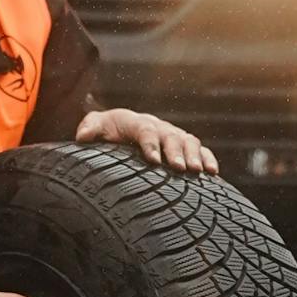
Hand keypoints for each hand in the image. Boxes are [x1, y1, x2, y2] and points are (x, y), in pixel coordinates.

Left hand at [76, 104, 217, 175]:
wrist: (124, 128)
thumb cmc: (108, 132)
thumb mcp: (96, 127)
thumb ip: (90, 129)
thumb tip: (83, 136)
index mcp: (136, 123)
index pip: (145, 131)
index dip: (150, 144)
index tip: (153, 160)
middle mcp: (159, 127)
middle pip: (170, 136)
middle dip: (175, 151)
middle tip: (178, 168)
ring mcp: (173, 135)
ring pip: (188, 141)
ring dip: (194, 155)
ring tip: (197, 171)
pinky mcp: (184, 145)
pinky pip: (200, 149)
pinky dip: (207, 158)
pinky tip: (213, 173)